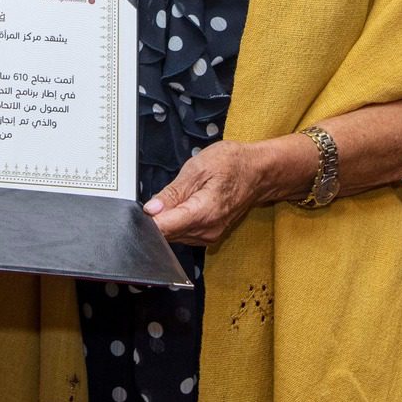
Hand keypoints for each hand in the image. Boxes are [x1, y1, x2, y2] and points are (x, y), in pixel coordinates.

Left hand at [144, 141, 267, 246]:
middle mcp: (208, 230)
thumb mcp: (198, 168)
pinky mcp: (209, 236)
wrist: (258, 172)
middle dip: (158, 217)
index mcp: (204, 213)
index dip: (149, 220)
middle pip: (168, 234)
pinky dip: (178, 221)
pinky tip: (185, 204)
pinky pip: (184, 233)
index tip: (143, 210)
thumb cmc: (233, 165)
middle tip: (162, 196)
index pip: (165, 228)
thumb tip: (152, 208)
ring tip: (179, 196)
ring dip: (169, 219)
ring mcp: (210, 236)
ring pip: (174, 235)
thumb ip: (173, 192)